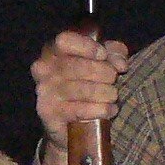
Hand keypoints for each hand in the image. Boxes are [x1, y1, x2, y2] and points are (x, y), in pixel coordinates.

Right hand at [31, 30, 127, 164]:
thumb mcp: (102, 62)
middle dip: (103, 72)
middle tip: (114, 79)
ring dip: (104, 93)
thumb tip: (120, 64)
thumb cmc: (86, 84)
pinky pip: (79, 110)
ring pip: (81, 90)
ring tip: (113, 96)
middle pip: (77, 66)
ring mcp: (44, 92)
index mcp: (54, 51)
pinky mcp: (49, 113)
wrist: (69, 123)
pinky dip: (100, 110)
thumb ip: (114, 54)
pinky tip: (110, 110)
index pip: (64, 41)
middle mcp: (44, 69)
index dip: (87, 47)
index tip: (103, 55)